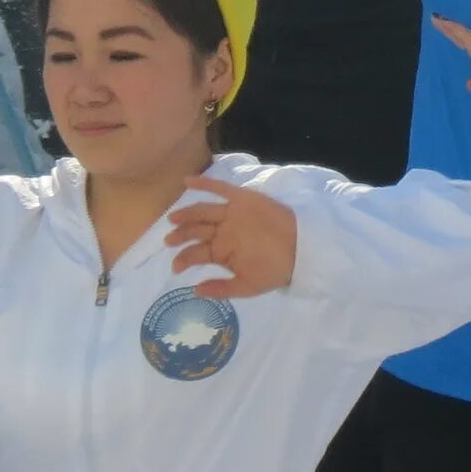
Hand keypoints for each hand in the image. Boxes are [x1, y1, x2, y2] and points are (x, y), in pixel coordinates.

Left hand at [164, 177, 297, 298]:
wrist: (301, 252)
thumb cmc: (276, 269)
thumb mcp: (247, 287)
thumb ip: (222, 289)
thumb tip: (195, 290)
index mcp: (223, 251)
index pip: (197, 252)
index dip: (183, 258)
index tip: (175, 268)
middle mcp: (225, 231)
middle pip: (196, 230)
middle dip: (181, 235)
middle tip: (169, 241)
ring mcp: (232, 214)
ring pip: (203, 211)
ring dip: (186, 213)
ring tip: (172, 219)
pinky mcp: (243, 199)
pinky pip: (221, 189)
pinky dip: (205, 184)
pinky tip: (187, 181)